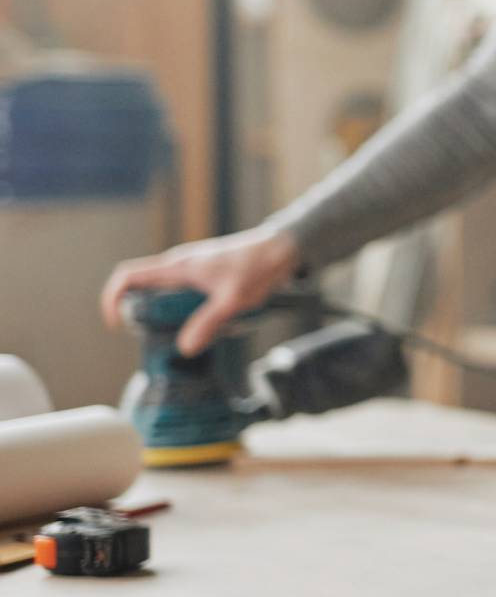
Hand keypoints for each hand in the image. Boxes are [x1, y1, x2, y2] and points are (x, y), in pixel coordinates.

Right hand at [101, 227, 300, 355]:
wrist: (283, 248)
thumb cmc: (259, 265)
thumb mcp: (233, 299)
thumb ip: (209, 322)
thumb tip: (185, 348)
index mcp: (177, 267)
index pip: (127, 276)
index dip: (112, 299)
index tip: (116, 324)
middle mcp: (179, 267)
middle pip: (143, 290)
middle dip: (144, 316)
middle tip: (161, 338)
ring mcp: (192, 270)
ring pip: (165, 296)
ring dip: (170, 316)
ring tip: (192, 332)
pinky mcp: (205, 276)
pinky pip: (185, 296)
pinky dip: (189, 312)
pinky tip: (211, 325)